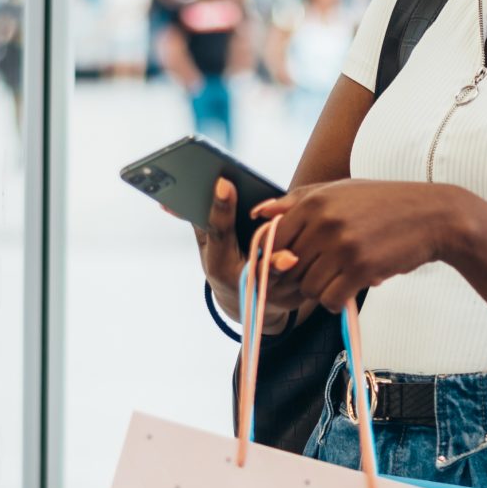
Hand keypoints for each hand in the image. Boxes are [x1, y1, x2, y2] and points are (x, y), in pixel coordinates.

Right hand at [187, 178, 306, 330]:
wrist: (249, 304)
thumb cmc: (228, 264)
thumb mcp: (210, 248)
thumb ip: (198, 223)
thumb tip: (166, 200)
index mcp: (220, 266)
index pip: (218, 233)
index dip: (221, 209)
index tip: (224, 183)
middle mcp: (244, 283)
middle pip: (256, 267)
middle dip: (267, 258)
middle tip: (276, 240)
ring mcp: (271, 295)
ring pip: (287, 276)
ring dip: (295, 260)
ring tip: (300, 250)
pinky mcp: (295, 298)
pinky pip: (307, 279)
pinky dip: (313, 264)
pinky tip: (321, 244)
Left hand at [252, 180, 467, 312]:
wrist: (432, 216)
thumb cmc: (382, 203)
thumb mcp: (339, 191)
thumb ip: (296, 202)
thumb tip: (258, 213)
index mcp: (313, 201)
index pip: (274, 240)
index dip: (279, 257)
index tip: (294, 262)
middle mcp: (324, 222)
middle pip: (289, 268)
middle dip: (302, 276)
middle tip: (324, 271)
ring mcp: (343, 246)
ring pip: (308, 287)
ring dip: (321, 290)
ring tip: (340, 277)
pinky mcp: (362, 268)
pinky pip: (330, 300)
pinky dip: (337, 301)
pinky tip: (349, 289)